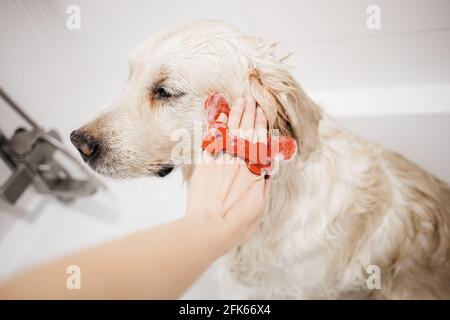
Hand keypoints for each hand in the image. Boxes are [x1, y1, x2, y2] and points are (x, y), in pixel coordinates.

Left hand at [186, 96, 269, 250]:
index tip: (262, 111)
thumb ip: (263, 186)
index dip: (260, 124)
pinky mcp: (206, 164)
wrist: (209, 227)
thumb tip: (265, 172)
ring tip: (240, 101)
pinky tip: (220, 115)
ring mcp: (221, 160)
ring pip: (230, 130)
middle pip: (246, 131)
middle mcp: (239, 160)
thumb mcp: (259, 207)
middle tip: (250, 98)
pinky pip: (212, 139)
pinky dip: (217, 125)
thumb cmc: (235, 223)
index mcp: (254, 170)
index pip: (260, 140)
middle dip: (249, 112)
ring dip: (236, 113)